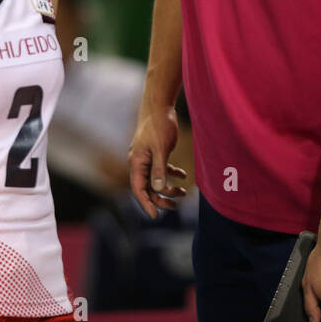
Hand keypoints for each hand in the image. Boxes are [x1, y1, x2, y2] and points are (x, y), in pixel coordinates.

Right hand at [128, 99, 186, 217]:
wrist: (159, 106)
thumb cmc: (158, 125)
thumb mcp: (161, 149)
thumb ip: (159, 169)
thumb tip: (157, 189)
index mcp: (136, 162)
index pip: (138, 189)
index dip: (146, 203)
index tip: (156, 216)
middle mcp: (139, 162)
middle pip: (147, 187)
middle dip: (160, 198)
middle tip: (175, 206)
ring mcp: (147, 157)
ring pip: (155, 180)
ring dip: (167, 188)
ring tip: (183, 192)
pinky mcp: (155, 152)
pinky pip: (161, 169)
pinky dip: (171, 174)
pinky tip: (183, 176)